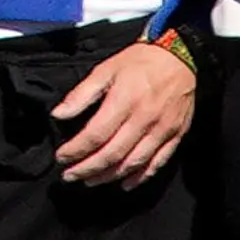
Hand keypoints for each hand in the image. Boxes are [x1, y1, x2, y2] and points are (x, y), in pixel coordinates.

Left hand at [48, 30, 199, 188]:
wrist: (180, 56)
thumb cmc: (140, 62)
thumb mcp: (106, 70)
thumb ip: (81, 94)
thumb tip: (58, 115)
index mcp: (124, 101)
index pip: (95, 135)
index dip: (76, 150)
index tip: (61, 157)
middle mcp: (144, 119)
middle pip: (112, 154)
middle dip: (87, 169)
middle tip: (70, 176)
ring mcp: (162, 130)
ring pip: (133, 163)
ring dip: (109, 176)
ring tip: (91, 180)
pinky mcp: (175, 135)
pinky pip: (157, 162)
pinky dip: (140, 177)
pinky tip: (125, 183)